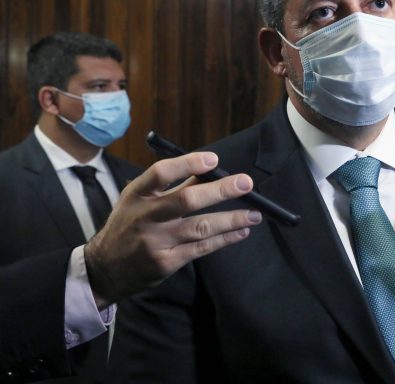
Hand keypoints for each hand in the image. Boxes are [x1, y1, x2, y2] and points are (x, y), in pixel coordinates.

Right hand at [84, 152, 260, 307]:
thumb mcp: (139, 201)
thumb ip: (172, 187)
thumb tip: (209, 170)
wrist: (104, 269)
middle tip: (246, 183)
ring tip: (255, 214)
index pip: (161, 173)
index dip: (188, 164)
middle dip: (219, 191)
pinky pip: (201, 248)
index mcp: (137, 195)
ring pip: (199, 227)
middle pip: (186, 200)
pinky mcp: (166, 263)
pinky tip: (241, 232)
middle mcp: (145, 217)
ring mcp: (155, 242)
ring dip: (231, 219)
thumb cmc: (129, 225)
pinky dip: (224, 239)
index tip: (214, 159)